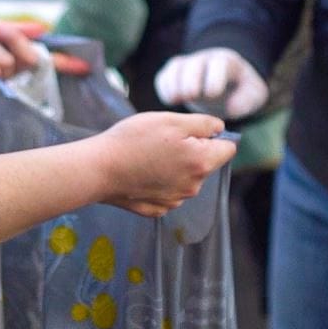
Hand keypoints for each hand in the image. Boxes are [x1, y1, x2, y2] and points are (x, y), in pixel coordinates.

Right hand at [87, 111, 235, 216]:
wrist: (99, 169)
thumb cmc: (133, 140)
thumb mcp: (171, 120)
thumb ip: (203, 124)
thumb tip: (220, 129)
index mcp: (201, 163)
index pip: (228, 148)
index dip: (213, 135)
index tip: (191, 130)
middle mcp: (194, 186)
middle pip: (205, 162)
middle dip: (192, 150)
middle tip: (163, 140)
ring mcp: (176, 200)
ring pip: (186, 176)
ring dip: (176, 165)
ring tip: (149, 154)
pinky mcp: (158, 208)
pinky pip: (169, 190)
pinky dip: (160, 180)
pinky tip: (142, 171)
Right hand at [154, 48, 268, 118]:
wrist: (228, 85)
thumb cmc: (242, 92)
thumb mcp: (253, 95)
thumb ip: (246, 100)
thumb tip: (230, 107)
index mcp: (227, 63)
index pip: (219, 65)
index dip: (214, 79)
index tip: (212, 95)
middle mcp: (205, 60)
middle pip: (194, 64)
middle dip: (191, 79)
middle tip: (191, 96)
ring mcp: (187, 65)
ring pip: (176, 67)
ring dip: (174, 83)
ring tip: (175, 100)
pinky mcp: (173, 75)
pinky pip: (164, 76)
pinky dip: (164, 87)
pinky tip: (170, 101)